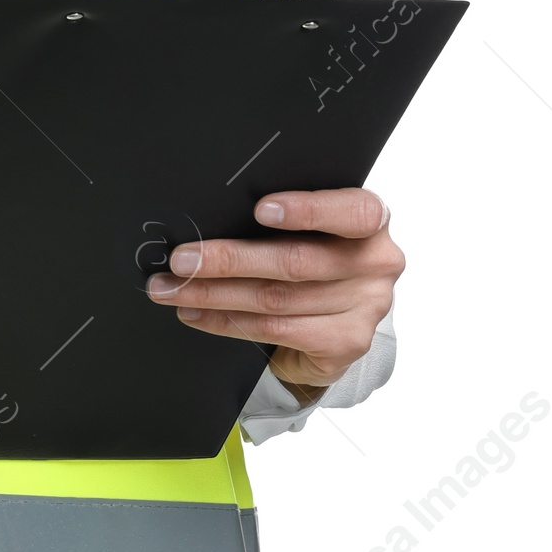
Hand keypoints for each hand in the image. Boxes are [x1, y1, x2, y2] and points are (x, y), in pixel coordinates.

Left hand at [145, 188, 402, 400]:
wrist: (336, 319)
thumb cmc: (314, 257)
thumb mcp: (311, 229)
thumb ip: (280, 220)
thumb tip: (208, 214)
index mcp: (371, 221)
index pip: (352, 212)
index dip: (307, 210)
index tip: (260, 209)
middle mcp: (377, 262)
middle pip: (296, 261)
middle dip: (229, 260)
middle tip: (182, 260)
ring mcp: (366, 307)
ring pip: (276, 299)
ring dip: (214, 295)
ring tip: (175, 289)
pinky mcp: (346, 342)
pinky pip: (274, 329)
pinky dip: (226, 322)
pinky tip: (197, 314)